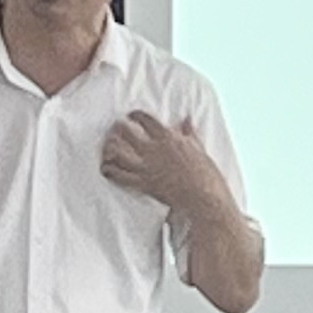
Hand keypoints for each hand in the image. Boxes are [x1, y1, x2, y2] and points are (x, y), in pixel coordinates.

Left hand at [100, 110, 228, 219]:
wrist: (205, 198)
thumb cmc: (206, 174)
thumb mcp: (199, 148)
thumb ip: (189, 133)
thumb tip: (187, 119)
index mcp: (168, 138)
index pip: (145, 119)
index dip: (135, 115)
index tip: (131, 116)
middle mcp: (154, 149)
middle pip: (126, 132)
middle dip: (118, 128)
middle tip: (115, 128)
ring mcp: (146, 167)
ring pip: (118, 152)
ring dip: (110, 147)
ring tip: (108, 146)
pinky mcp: (143, 184)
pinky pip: (119, 176)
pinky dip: (110, 171)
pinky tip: (106, 168)